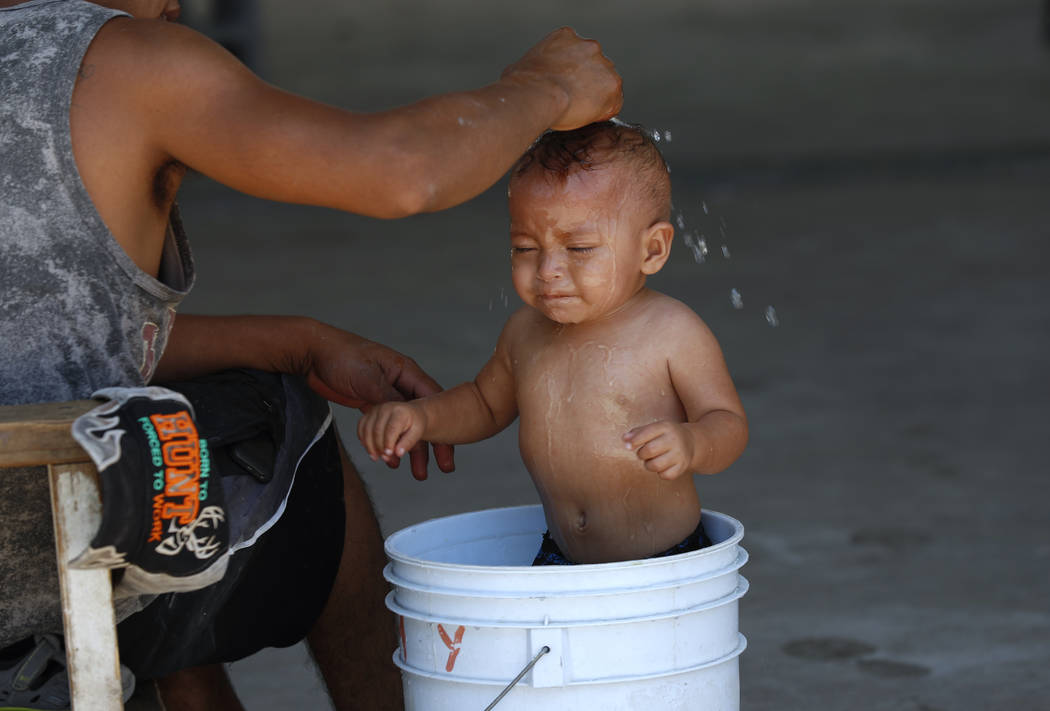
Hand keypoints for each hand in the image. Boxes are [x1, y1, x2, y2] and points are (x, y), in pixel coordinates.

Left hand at [302, 324, 453, 479]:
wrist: (313, 353)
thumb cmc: (343, 357)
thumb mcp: (369, 378)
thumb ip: (390, 399)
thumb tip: (409, 418)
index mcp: (405, 372)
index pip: (432, 400)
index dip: (443, 424)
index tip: (450, 445)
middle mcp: (400, 384)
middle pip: (422, 416)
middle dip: (432, 442)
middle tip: (443, 467)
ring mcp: (385, 394)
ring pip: (405, 426)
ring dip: (410, 448)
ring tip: (418, 473)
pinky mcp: (370, 403)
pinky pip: (386, 428)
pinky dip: (390, 444)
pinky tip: (391, 461)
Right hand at [357, 401, 427, 468]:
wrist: (411, 414)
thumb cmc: (415, 423)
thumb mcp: (417, 433)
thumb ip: (408, 443)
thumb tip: (398, 453)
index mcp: (399, 411)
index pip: (390, 429)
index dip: (388, 443)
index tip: (389, 454)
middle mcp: (385, 408)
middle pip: (377, 431)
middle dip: (379, 447)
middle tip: (385, 458)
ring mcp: (375, 410)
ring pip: (366, 430)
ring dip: (369, 446)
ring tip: (376, 457)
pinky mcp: (368, 414)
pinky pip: (361, 427)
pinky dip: (363, 439)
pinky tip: (369, 448)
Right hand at [501, 27, 622, 130]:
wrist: (536, 95)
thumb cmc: (522, 86)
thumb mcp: (519, 68)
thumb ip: (533, 70)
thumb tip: (523, 82)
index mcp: (566, 37)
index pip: (577, 55)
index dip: (572, 74)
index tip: (565, 88)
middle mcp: (588, 45)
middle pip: (595, 67)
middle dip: (587, 84)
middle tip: (573, 102)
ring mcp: (603, 64)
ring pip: (606, 84)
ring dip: (597, 98)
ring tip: (579, 113)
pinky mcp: (612, 84)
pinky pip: (614, 102)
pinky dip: (605, 112)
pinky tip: (589, 119)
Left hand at [623, 420, 695, 479]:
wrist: (692, 442)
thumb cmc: (666, 435)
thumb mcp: (655, 428)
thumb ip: (638, 432)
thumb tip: (624, 439)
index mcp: (665, 427)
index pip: (646, 433)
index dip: (634, 441)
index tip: (628, 446)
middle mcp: (674, 439)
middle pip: (650, 450)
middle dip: (641, 454)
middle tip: (643, 453)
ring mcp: (680, 454)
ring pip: (656, 465)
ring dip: (648, 465)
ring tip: (652, 460)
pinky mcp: (682, 467)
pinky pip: (665, 475)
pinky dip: (660, 473)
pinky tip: (663, 466)